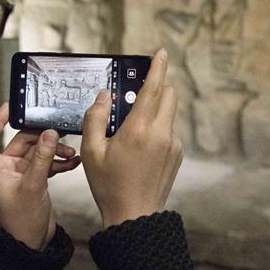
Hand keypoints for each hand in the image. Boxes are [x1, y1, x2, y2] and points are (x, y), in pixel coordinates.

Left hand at [0, 103, 80, 249]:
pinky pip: (46, 165)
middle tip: (61, 135)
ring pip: (38, 152)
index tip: (12, 107)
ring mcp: (21, 175)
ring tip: (71, 154)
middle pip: (22, 141)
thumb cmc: (21, 221)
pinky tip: (74, 163)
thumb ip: (42, 158)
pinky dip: (59, 163)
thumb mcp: (33, 186)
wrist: (30, 246)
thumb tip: (50, 132)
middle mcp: (6, 169)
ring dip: (54, 151)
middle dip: (42, 138)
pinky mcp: (35, 182)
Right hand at [80, 48, 182, 228]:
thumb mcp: (92, 151)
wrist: (135, 216)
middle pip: (169, 95)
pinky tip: (139, 145)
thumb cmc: (109, 186)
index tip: (161, 52)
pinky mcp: (177, 154)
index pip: (154, 88)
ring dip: (156, 108)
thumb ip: (95, 118)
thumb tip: (103, 96)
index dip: (158, 67)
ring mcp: (173, 144)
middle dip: (158, 85)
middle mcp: (161, 133)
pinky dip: (157, 127)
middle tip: (139, 87)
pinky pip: (169, 130)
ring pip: (169, 113)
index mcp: (139, 130)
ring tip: (132, 124)